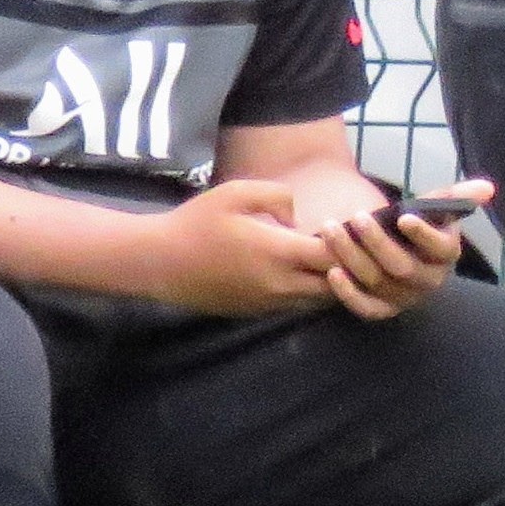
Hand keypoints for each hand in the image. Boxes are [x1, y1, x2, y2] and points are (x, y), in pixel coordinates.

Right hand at [141, 178, 340, 315]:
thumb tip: (298, 219)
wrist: (158, 262)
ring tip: (324, 260)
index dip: (346, 243)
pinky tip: (300, 273)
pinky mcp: (256, 313)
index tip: (345, 227)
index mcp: (278, 253)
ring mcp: (267, 303)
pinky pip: (295, 307)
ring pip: (316, 302)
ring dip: (328, 284)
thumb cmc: (197, 222)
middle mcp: (279, 284)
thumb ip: (278, 196)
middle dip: (345, 268)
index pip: (333, 256)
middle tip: (342, 247)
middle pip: (334, 285)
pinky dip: (307, 294)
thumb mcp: (237, 192)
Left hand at [299, 175, 489, 323]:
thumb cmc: (416, 229)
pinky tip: (333, 271)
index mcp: (447, 255)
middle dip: (377, 242)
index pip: (440, 248)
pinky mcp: (384, 310)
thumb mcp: (435, 210)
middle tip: (357, 217)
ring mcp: (406, 298)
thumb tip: (487, 187)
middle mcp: (430, 281)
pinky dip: (348, 293)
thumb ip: (454, 196)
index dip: (423, 234)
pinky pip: (366, 308)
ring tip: (332, 229)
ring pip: (378, 282)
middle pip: (402, 266)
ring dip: (353, 256)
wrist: (400, 256)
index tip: (403, 217)